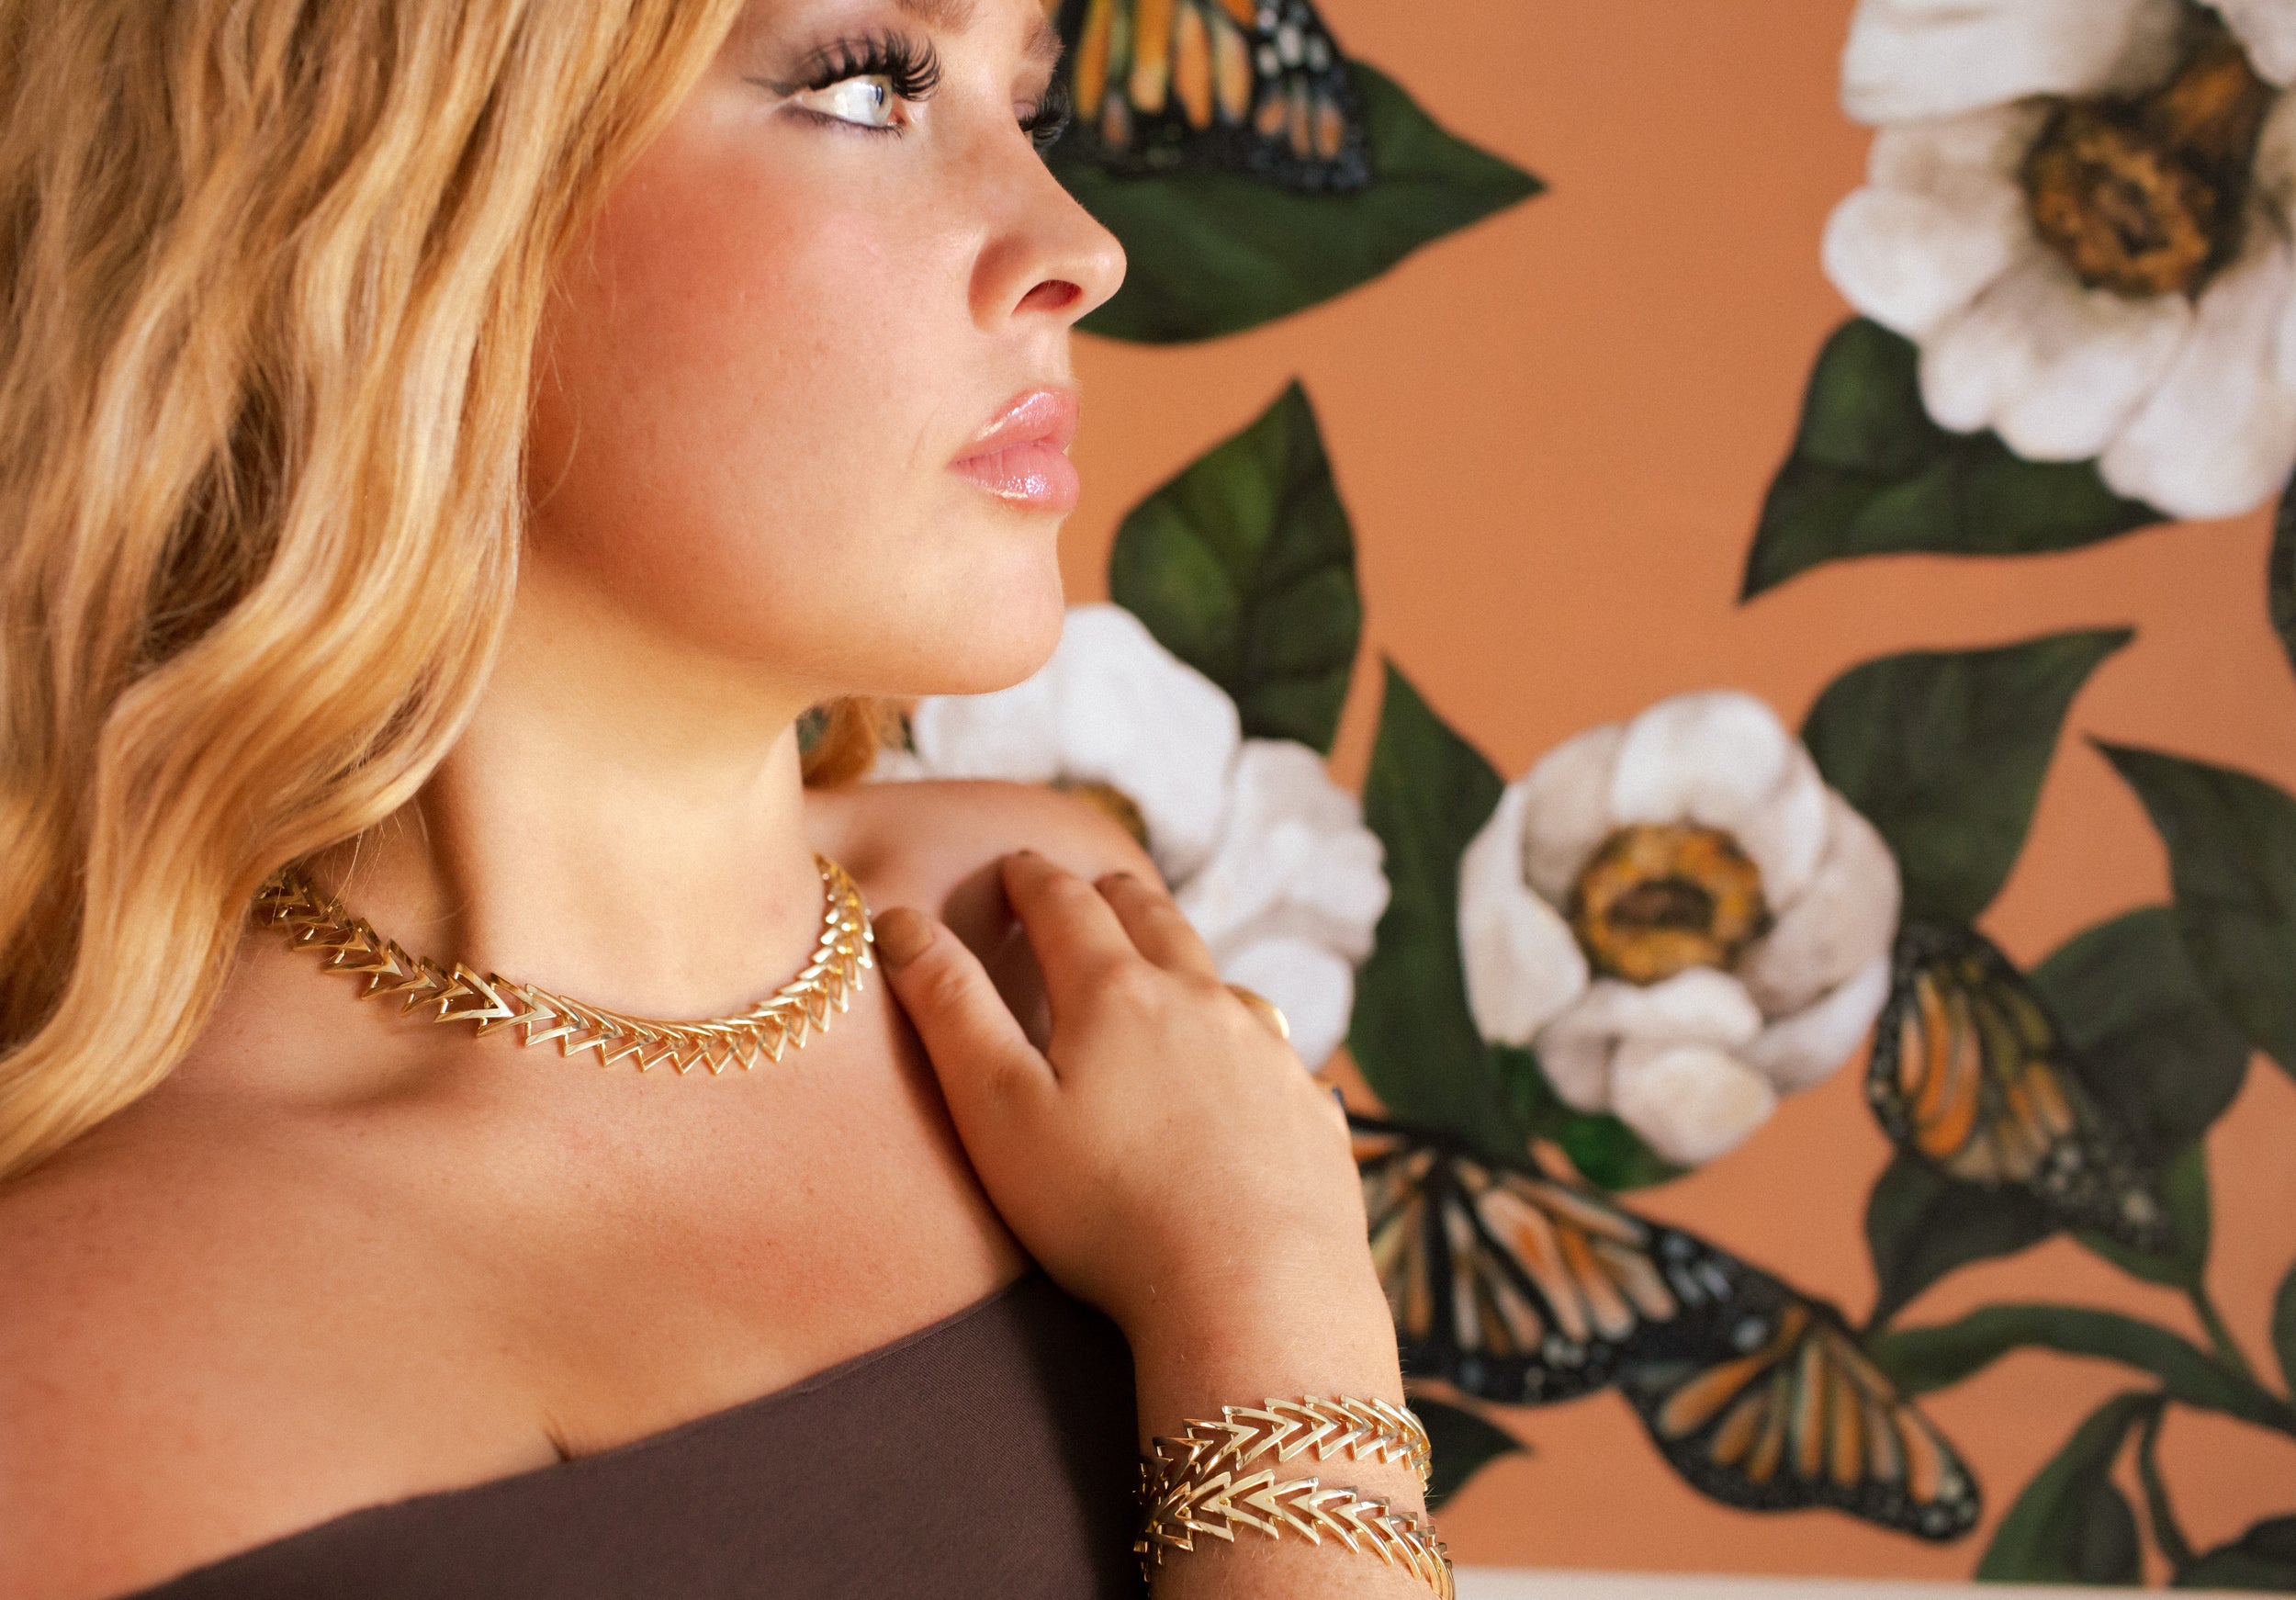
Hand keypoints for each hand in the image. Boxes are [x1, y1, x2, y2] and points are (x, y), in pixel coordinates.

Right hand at [873, 851, 1385, 1360]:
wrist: (1254, 1292)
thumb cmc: (1106, 1211)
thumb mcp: (999, 1109)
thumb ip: (949, 1009)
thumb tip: (899, 921)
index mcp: (1115, 993)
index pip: (1064, 906)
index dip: (1031, 880)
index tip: (1013, 866)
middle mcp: (1200, 1001)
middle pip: (1153, 920)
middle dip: (1112, 895)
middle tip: (1090, 886)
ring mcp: (1266, 1053)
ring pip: (1219, 976)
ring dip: (1183, 955)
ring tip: (1164, 958)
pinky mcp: (1307, 1109)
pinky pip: (1274, 1048)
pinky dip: (1244, 1032)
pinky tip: (1243, 1058)